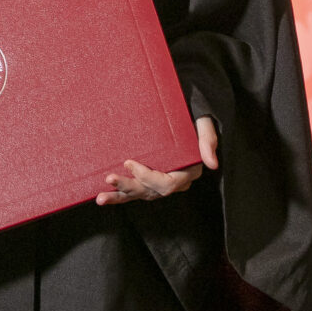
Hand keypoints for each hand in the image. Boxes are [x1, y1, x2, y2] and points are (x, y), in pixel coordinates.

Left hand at [95, 116, 217, 204]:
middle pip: (151, 192)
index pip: (167, 184)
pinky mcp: (151, 177)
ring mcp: (162, 180)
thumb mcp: (204, 122)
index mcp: (188, 170)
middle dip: (129, 187)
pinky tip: (105, 196)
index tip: (129, 162)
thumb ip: (207, 139)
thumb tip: (212, 163)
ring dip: (120, 197)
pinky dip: (121, 194)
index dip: (147, 177)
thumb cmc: (194, 114)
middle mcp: (176, 180)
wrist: (186, 112)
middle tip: (109, 178)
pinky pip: (137, 189)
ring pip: (142, 194)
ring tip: (100, 198)